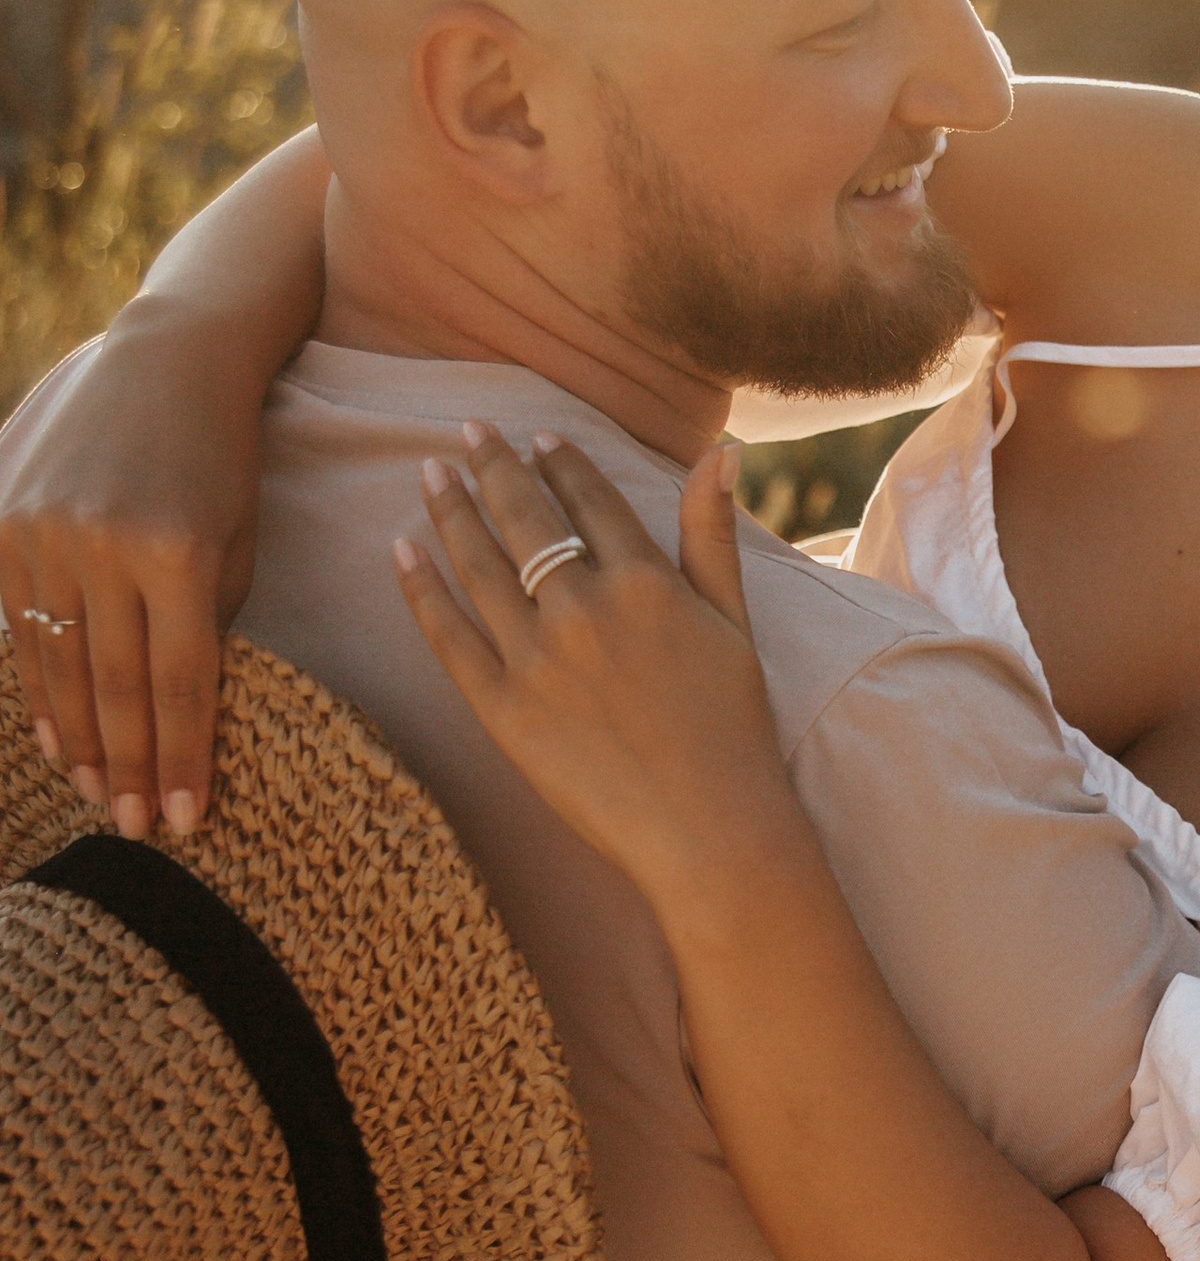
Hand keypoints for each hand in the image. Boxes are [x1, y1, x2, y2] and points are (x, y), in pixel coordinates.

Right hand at [0, 316, 261, 834]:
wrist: (168, 358)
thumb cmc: (222, 460)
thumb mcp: (237, 543)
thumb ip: (207, 626)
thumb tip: (176, 718)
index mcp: (177, 554)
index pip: (179, 683)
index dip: (181, 759)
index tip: (185, 820)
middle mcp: (101, 543)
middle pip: (113, 685)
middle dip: (128, 766)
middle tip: (139, 829)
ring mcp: (42, 529)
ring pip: (58, 661)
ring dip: (78, 739)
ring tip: (99, 795)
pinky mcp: (2, 518)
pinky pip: (17, 621)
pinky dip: (36, 684)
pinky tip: (54, 737)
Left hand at [395, 428, 813, 919]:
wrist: (711, 830)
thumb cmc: (735, 730)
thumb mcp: (734, 620)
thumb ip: (714, 533)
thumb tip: (725, 448)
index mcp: (644, 582)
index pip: (590, 500)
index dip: (559, 461)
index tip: (534, 436)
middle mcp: (583, 608)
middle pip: (525, 518)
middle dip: (492, 466)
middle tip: (466, 431)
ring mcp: (537, 658)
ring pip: (479, 565)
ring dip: (451, 510)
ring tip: (430, 473)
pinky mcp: (502, 709)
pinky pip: (448, 636)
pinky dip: (421, 589)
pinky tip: (402, 551)